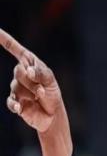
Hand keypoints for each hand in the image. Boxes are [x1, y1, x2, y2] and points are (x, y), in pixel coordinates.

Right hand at [1, 28, 71, 155]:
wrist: (52, 115)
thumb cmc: (52, 95)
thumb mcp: (51, 82)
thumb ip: (41, 73)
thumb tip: (28, 70)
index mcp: (30, 65)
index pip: (16, 50)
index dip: (6, 40)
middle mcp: (21, 74)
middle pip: (18, 71)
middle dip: (32, 81)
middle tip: (41, 89)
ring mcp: (16, 88)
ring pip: (16, 87)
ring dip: (30, 93)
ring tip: (39, 98)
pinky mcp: (15, 102)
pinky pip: (11, 101)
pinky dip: (16, 104)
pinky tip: (21, 108)